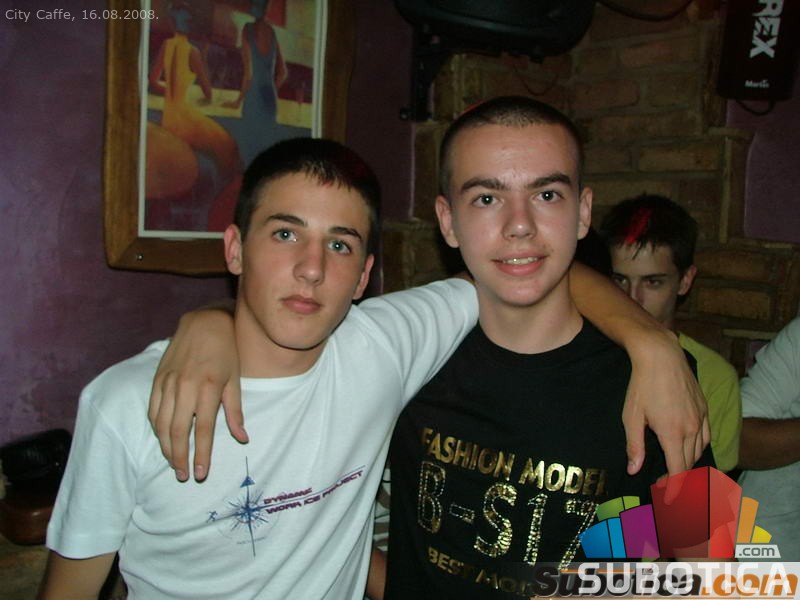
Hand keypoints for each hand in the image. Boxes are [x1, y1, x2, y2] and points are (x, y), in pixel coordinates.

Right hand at [148, 307, 245, 480]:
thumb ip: (235, 411)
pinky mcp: (157, 378)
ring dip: (166, 447)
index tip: (201, 473)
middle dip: (180, 457)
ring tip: (174, 463)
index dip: (201, 454)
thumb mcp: (235, 379)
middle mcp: (185, 386)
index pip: (203, 429)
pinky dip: (156, 428)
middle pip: (178, 431)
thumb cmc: (226, 351)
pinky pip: (152, 409)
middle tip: (184, 475)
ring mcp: (168, 382)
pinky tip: (163, 439)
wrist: (204, 322)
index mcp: (207, 387)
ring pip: (161, 424)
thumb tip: (242, 438)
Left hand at [623, 329, 709, 476]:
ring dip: (689, 463)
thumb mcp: (631, 416)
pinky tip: (688, 447)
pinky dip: (698, 447)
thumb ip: (634, 446)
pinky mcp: (704, 407)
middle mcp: (692, 428)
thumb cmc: (642, 385)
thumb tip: (634, 470)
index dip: (675, 489)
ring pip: (700, 450)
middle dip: (680, 478)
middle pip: (690, 463)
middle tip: (664, 484)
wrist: (661, 356)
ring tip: (675, 469)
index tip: (670, 500)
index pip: (679, 471)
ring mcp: (701, 417)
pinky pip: (705, 435)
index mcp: (673, 433)